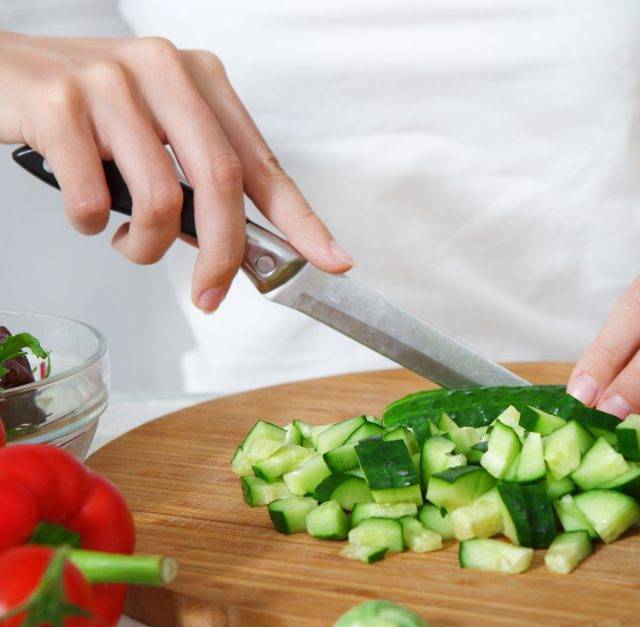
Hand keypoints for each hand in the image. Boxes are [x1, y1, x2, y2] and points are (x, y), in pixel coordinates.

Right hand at [0, 32, 351, 311]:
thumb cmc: (85, 113)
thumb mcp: (155, 130)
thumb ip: (200, 176)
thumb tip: (245, 249)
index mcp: (201, 78)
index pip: (262, 162)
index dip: (301, 219)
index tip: (331, 260)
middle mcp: (164, 69)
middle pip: (221, 182)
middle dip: (223, 254)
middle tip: (211, 294)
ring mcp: (110, 80)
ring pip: (160, 199)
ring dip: (146, 246)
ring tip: (128, 241)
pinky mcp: (57, 101)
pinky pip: (95, 199)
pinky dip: (92, 225)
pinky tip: (84, 211)